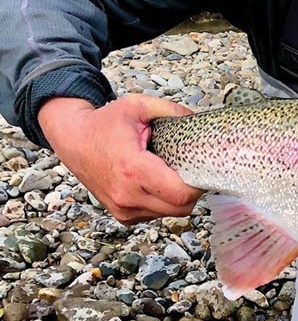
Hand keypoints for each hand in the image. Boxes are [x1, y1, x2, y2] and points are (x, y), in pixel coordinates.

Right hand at [39, 94, 202, 223]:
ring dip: (176, 198)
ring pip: (168, 214)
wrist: (73, 139)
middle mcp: (127, 195)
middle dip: (192, 191)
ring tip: (171, 173)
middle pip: (180, 208)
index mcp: (134, 169)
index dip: (198, 184)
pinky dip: (162, 203)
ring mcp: (122, 208)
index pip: (181, 195)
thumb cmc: (105, 123)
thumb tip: (198, 119)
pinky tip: (158, 183)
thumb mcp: (139, 105)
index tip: (202, 168)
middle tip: (191, 169)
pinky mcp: (121, 215)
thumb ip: (172, 110)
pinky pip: (154, 215)